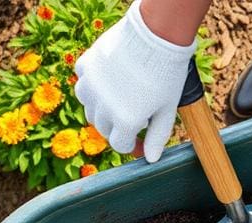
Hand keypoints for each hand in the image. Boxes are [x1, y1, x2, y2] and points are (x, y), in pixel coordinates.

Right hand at [74, 0, 195, 162]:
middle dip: (119, 127)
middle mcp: (103, 107)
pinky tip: (110, 81)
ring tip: (121, 99)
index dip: (133, 145)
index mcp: (125, 121)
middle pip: (104, 128)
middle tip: (136, 115)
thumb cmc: (167, 74)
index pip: (120, 145)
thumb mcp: (167, 110)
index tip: (142, 142)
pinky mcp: (85, 66)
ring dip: (103, 109)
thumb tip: (152, 159)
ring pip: (90, 109)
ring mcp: (91, 86)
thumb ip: (158, 137)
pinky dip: (94, 87)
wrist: (156, 34)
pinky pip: (84, 84)